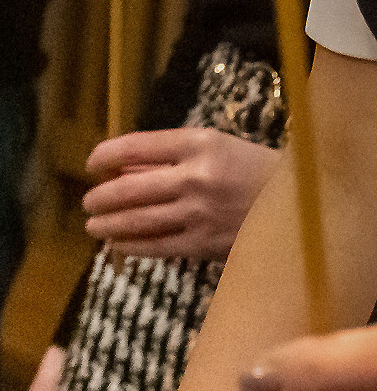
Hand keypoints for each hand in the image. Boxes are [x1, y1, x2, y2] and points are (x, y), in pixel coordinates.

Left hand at [82, 127, 283, 260]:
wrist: (302, 205)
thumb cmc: (256, 171)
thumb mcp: (219, 149)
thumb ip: (171, 158)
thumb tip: (121, 167)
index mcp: (202, 143)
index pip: (138, 146)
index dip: (106, 155)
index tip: (92, 163)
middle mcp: (196, 176)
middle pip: (128, 189)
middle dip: (100, 197)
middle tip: (88, 203)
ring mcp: (198, 213)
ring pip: (135, 221)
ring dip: (106, 225)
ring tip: (93, 226)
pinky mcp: (202, 244)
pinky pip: (153, 247)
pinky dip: (129, 245)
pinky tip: (117, 244)